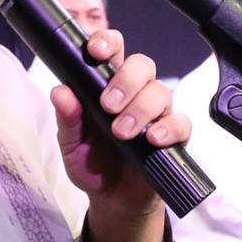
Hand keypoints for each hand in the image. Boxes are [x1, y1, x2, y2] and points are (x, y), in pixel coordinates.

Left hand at [52, 28, 188, 218]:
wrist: (112, 200)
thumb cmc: (92, 163)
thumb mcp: (71, 144)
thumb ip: (67, 118)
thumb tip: (60, 92)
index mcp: (107, 85)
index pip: (113, 50)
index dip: (107, 42)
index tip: (95, 50)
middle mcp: (134, 93)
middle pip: (142, 64)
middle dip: (125, 80)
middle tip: (108, 105)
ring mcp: (157, 113)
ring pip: (160, 91)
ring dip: (140, 108)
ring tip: (121, 131)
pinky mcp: (174, 136)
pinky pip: (181, 122)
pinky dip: (168, 128)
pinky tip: (152, 138)